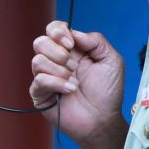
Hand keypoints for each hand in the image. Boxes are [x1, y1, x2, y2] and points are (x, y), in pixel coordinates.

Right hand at [30, 21, 126, 146]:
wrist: (102, 118)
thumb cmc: (108, 92)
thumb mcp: (112, 60)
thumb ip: (96, 41)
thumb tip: (74, 33)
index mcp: (71, 50)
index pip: (53, 29)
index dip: (58, 32)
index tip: (71, 45)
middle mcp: (55, 61)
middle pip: (40, 42)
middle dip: (58, 52)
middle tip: (74, 66)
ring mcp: (46, 76)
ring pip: (37, 60)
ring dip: (59, 70)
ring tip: (75, 82)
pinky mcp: (40, 93)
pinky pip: (39, 80)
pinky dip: (56, 84)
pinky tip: (70, 90)